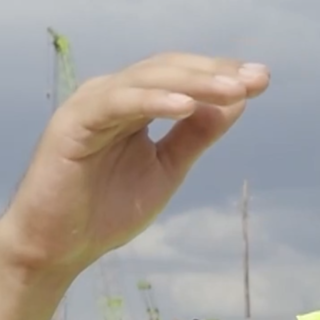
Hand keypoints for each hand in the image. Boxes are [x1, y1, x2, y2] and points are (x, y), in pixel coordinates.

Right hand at [0, 53, 269, 273]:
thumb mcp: (167, 168)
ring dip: (193, 83)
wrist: (56, 249)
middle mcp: (112, 95)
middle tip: (256, 80)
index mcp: (133, 103)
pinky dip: (152, 101)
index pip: (182, 76)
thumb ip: (197, 134)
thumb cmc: (106, 209)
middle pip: (169, 69)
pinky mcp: (72, 124)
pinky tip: (186, 107)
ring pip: (147, 79)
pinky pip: (117, 104)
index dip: (220, 74)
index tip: (262, 79)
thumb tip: (237, 101)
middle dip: (215, 73)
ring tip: (232, 91)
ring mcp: (90, 105)